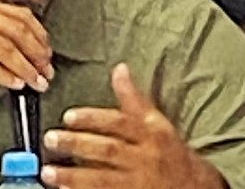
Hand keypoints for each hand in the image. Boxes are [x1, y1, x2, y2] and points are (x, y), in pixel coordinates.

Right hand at [0, 0, 53, 98]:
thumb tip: (25, 48)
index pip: (22, 16)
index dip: (40, 36)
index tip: (48, 53)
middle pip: (18, 32)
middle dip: (37, 54)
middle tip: (46, 72)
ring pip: (5, 48)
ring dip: (25, 68)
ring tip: (36, 83)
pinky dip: (3, 75)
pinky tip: (14, 84)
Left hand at [41, 64, 227, 188]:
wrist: (196, 188)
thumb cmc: (171, 152)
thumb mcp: (157, 122)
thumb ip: (134, 98)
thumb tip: (119, 69)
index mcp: (151, 134)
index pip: (119, 123)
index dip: (92, 119)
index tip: (68, 116)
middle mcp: (145, 158)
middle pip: (108, 150)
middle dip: (77, 145)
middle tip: (51, 139)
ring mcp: (138, 183)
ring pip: (103, 180)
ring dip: (73, 177)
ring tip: (48, 172)